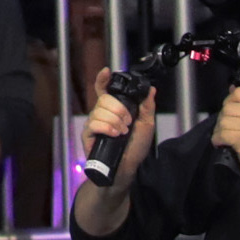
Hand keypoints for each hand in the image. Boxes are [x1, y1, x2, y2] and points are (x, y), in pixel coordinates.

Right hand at [82, 69, 158, 186]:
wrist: (126, 168)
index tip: (107, 71)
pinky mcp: (88, 133)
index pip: (104, 89)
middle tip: (128, 122)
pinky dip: (107, 128)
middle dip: (120, 110)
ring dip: (115, 122)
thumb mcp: (147, 126)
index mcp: (114, 109)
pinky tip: (114, 135)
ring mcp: (93, 122)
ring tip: (122, 133)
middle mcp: (102, 113)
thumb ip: (147, 107)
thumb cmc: (135, 148)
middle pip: (104, 98)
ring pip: (100, 110)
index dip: (103, 79)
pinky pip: (94, 123)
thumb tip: (151, 90)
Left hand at [211, 85, 239, 187]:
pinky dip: (217, 140)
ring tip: (228, 138)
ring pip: (222, 120)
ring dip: (220, 131)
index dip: (230, 102)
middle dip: (223, 119)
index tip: (233, 114)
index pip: (239, 92)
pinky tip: (224, 144)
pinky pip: (221, 134)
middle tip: (230, 130)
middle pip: (227, 107)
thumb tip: (231, 87)